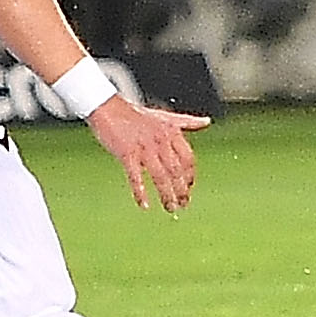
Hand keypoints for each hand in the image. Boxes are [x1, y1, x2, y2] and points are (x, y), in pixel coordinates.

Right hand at [85, 99, 211, 211]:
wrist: (108, 108)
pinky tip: (144, 205)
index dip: (190, 176)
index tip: (189, 188)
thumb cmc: (135, 114)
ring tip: (171, 209)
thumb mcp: (165, 116)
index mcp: (171, 132)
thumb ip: (187, 121)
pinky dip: (140, 192)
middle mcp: (161, 141)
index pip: (188, 159)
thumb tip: (207, 122)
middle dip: (182, 190)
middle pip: (177, 171)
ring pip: (160, 177)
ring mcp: (144, 148)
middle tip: (183, 205)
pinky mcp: (127, 154)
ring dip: (167, 195)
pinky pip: (136, 177)